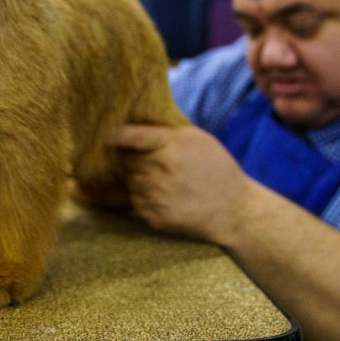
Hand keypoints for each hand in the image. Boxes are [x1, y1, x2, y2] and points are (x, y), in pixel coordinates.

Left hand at [109, 124, 253, 244]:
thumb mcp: (197, 139)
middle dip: (131, 157)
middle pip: (125, 159)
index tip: (106, 134)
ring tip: (160, 178)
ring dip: (136, 177)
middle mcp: (158, 169)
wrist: (233, 210)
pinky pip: (134, 200)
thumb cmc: (216, 168)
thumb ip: (166, 132)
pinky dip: (142, 196)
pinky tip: (163, 194)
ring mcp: (154, 194)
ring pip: (128, 180)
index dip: (114, 134)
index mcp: (170, 145)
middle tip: (148, 160)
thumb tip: (137, 125)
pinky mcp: (153, 215)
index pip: (129, 136)